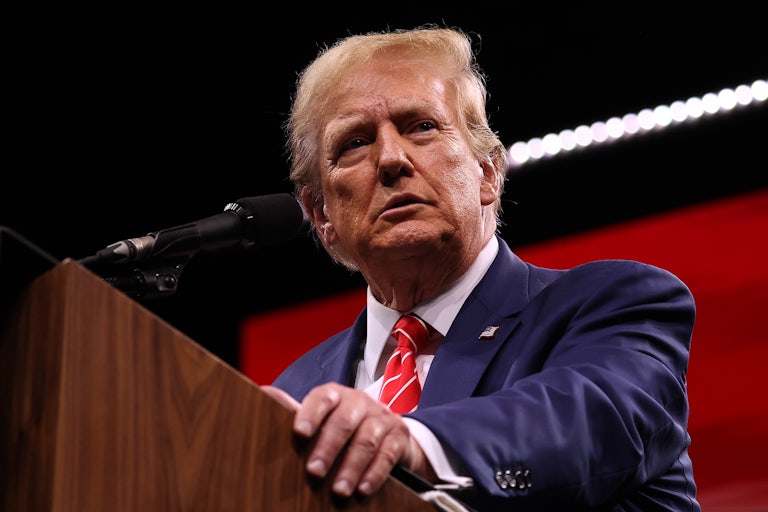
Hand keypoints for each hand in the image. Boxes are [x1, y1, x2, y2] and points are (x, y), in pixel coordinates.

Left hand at [261, 383, 430, 496]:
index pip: (322, 398)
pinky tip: (363, 489)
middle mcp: (360, 401)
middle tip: (314, 472)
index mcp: (336, 395)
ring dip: (351, 467)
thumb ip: (297, 411)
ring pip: (366, 441)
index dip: (311, 414)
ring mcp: (382, 417)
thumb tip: (265, 392)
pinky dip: (375, 473)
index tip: (299, 434)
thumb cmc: (347, 427)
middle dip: (328, 448)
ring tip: (338, 491)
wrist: (390, 434)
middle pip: (344, 422)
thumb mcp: (323, 418)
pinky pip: (387, 455)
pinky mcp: (399, 435)